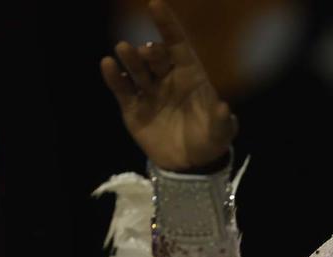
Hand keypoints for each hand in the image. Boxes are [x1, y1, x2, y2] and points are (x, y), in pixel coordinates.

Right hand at [99, 0, 236, 171]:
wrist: (189, 165)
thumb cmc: (209, 141)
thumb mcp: (220, 134)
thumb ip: (222, 121)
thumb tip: (224, 108)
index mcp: (190, 75)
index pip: (177, 44)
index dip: (167, 24)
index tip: (155, 5)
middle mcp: (167, 78)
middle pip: (156, 56)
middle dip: (151, 51)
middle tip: (147, 53)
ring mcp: (148, 91)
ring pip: (137, 68)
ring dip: (130, 58)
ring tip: (124, 49)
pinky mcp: (132, 107)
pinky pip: (121, 88)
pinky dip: (114, 77)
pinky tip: (107, 65)